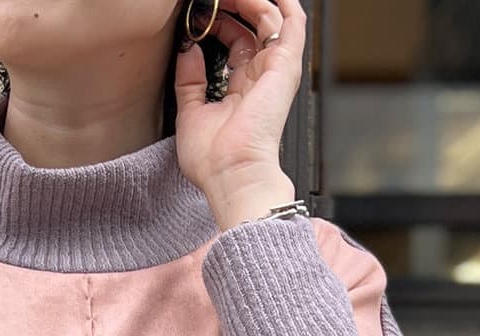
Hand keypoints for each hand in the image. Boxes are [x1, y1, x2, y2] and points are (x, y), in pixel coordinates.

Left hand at [173, 0, 306, 229]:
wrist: (232, 173)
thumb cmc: (215, 161)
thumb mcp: (191, 113)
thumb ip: (189, 81)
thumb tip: (188, 51)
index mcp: (241, 90)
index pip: (237, 44)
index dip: (221, 24)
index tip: (201, 17)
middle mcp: (261, 78)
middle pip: (254, 28)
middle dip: (236, 6)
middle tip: (216, 0)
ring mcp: (275, 70)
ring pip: (271, 18)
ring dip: (252, 0)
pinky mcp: (285, 65)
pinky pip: (291, 22)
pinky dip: (281, 2)